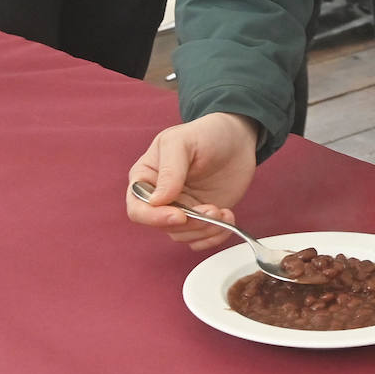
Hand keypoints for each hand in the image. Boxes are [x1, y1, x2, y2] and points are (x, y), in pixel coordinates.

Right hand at [127, 114, 258, 248]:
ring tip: (222, 211)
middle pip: (162, 226)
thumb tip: (157, 201)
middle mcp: (160, 198)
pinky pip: (200, 240)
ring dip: (204, 229)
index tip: (180, 216)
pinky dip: (214, 236)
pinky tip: (227, 217)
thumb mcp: (182, 141)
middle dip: (189, 223)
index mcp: (146, 177)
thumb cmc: (206, 133)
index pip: (137, 209)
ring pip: (182, 235)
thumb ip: (169, 169)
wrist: (237, 139)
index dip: (155, 217)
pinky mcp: (200, 218)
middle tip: (211, 210)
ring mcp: (181, 209)